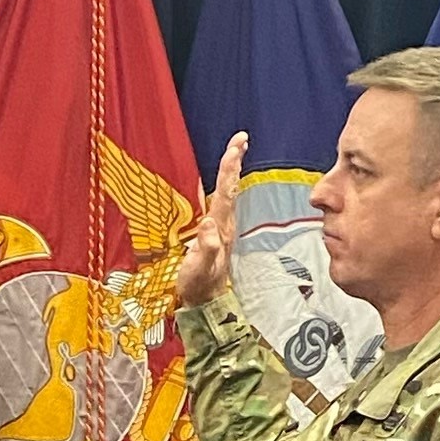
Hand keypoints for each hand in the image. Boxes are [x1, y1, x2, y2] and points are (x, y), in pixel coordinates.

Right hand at [172, 133, 247, 310]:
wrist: (204, 302)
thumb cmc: (198, 285)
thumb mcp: (199, 268)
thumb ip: (206, 248)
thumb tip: (208, 223)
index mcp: (220, 227)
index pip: (225, 191)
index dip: (229, 167)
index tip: (236, 146)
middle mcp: (224, 224)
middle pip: (230, 187)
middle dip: (233, 161)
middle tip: (240, 138)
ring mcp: (221, 228)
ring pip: (227, 193)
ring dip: (230, 171)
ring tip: (234, 151)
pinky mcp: (215, 232)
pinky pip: (220, 202)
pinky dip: (222, 186)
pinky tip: (221, 181)